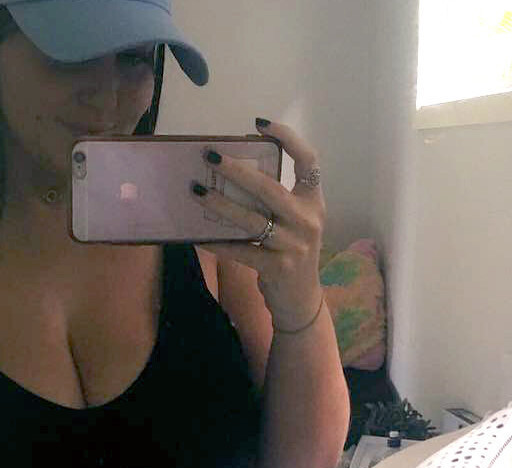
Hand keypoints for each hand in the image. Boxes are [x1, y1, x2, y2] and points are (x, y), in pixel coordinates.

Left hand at [193, 118, 326, 331]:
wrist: (301, 300)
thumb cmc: (291, 253)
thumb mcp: (295, 222)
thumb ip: (276, 199)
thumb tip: (233, 170)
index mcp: (314, 202)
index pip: (309, 160)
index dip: (287, 137)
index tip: (259, 124)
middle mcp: (308, 220)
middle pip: (270, 188)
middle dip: (237, 170)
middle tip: (210, 156)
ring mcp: (294, 245)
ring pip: (252, 219)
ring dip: (220, 204)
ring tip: (196, 190)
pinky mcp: (277, 268)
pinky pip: (241, 251)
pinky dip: (219, 243)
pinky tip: (199, 237)